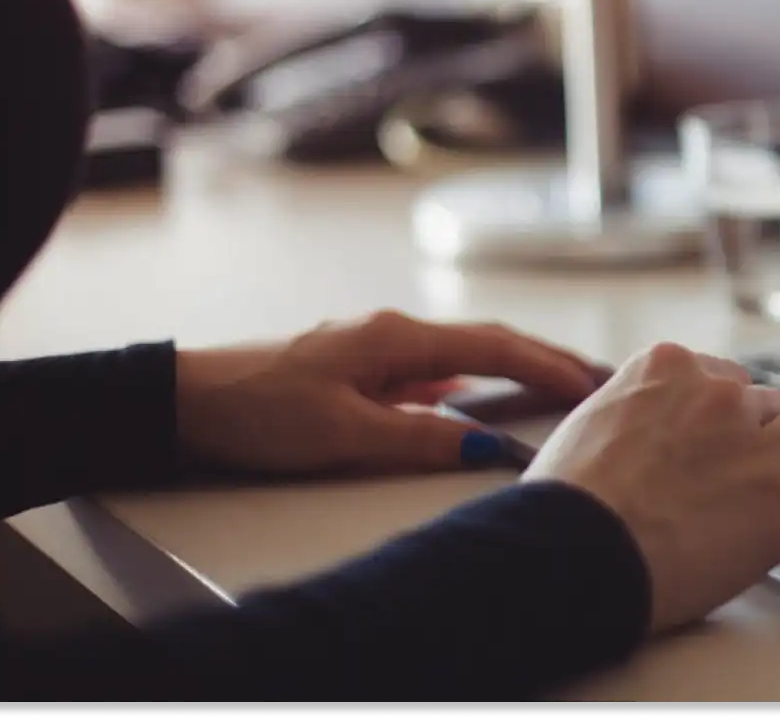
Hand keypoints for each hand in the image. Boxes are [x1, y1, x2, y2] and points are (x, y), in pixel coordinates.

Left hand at [175, 311, 605, 476]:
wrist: (183, 400)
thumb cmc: (257, 411)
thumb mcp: (344, 434)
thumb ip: (421, 438)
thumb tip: (489, 448)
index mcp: (397, 337)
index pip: (495, 346)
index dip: (548, 366)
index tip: (592, 385)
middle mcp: (392, 331)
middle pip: (488, 339)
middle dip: (545, 357)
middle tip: (596, 377)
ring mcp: (374, 346)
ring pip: (463, 350)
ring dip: (512, 364)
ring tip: (555, 383)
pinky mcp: (357, 366)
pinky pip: (434, 366)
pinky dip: (473, 375)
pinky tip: (476, 393)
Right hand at [522, 342, 779, 633]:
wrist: (579, 551)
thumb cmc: (566, 505)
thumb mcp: (585, 430)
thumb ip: (626, 418)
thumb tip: (630, 435)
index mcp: (667, 369)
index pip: (720, 375)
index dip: (732, 404)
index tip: (739, 419)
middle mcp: (721, 396)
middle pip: (768, 400)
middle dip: (775, 425)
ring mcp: (761, 443)